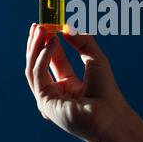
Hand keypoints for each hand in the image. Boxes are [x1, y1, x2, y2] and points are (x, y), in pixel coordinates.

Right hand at [25, 24, 129, 141]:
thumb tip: (66, 27)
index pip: (53, 60)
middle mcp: (56, 92)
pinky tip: (53, 43)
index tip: (46, 25)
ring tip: (44, 29)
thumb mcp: (96, 59)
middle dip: (37, 44)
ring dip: (36, 47)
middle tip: (38, 25)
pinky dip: (43, 57)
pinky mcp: (44, 102)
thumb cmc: (107, 92)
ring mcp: (48, 99)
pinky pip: (37, 75)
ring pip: (32, 68)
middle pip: (39, 64)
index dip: (48, 43)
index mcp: (68, 85)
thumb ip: (83, 42)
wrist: (110, 116)